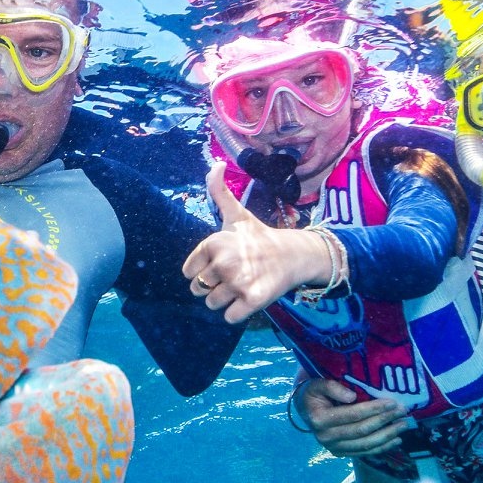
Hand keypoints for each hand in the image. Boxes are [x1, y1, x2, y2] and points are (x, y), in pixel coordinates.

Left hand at [182, 164, 329, 323]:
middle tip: (235, 275)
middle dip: (214, 287)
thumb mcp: (236, 214)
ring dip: (226, 300)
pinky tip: (250, 297)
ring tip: (242, 285)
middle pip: (199, 290)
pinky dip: (238, 312)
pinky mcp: (252, 300)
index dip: (204, 271)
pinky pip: (229, 317)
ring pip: (212, 305)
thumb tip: (215, 164)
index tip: (223, 262)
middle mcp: (224, 261)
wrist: (294, 255)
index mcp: (213, 242)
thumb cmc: (259, 237)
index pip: (189, 272)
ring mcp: (238, 281)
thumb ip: (219, 192)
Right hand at [301, 378, 410, 456]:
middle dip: (385, 421)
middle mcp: (325, 437)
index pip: (352, 415)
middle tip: (403, 412)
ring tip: (404, 425)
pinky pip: (365, 452)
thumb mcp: (317, 384)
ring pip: (366, 445)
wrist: (305, 409)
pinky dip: (382, 447)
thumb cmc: (313, 392)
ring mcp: (333, 448)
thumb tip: (352, 396)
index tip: (392, 402)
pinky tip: (396, 440)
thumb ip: (332, 387)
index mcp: (319, 419)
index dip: (374, 409)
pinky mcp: (341, 453)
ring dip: (388, 436)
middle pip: (362, 431)